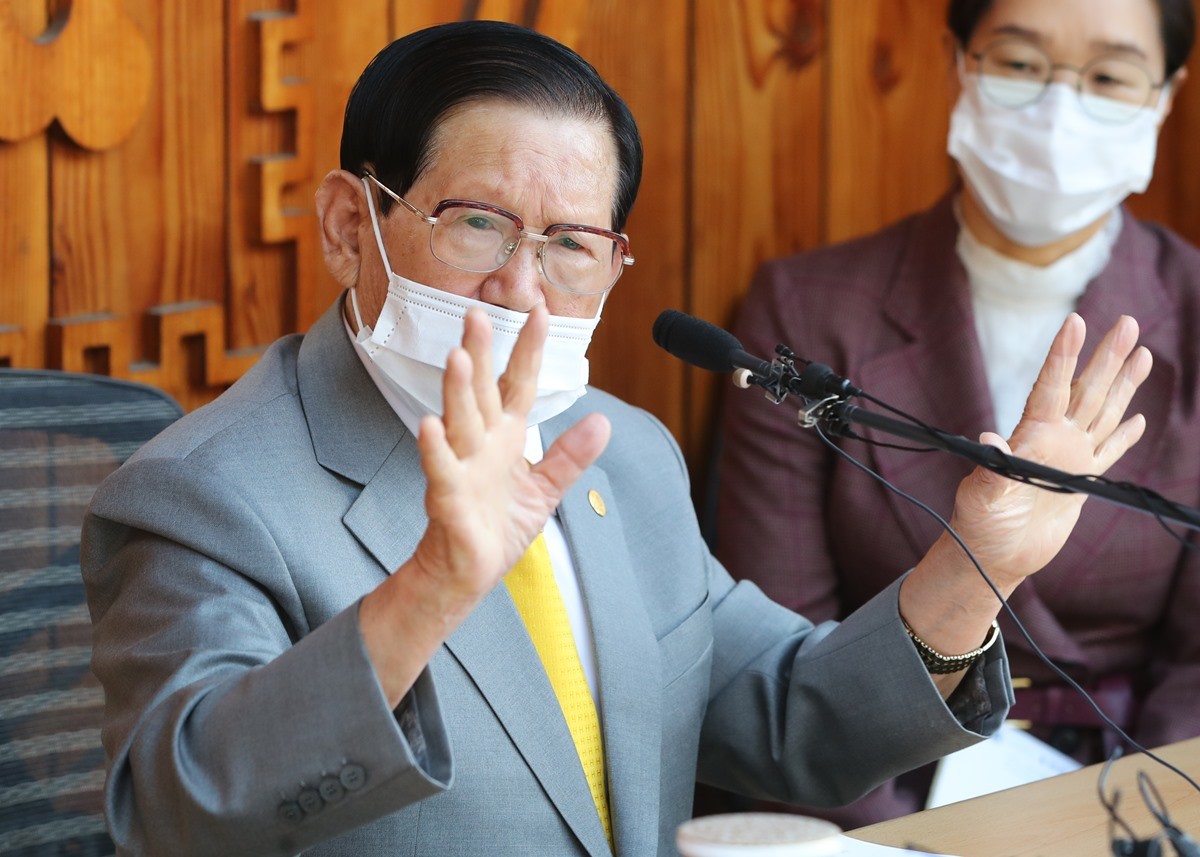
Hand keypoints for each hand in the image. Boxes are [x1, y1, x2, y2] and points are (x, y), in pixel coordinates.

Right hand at [411, 305, 610, 611]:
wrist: (469, 572)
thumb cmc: (498, 527)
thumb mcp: (545, 490)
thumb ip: (570, 456)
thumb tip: (603, 422)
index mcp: (506, 437)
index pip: (518, 383)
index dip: (529, 349)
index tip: (540, 312)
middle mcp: (482, 444)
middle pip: (482, 390)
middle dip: (481, 352)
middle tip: (477, 314)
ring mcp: (462, 467)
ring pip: (460, 420)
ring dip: (457, 389)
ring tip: (458, 356)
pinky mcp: (448, 498)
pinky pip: (441, 469)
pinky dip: (435, 448)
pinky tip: (430, 425)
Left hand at [946, 313, 1151, 588]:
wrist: (993, 555)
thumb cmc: (979, 524)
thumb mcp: (980, 494)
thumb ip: (990, 468)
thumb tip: (988, 439)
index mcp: (1030, 436)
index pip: (1050, 386)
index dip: (1063, 355)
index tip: (1075, 321)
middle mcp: (1052, 440)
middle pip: (1086, 390)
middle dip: (1106, 356)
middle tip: (1127, 322)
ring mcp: (1069, 458)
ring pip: (1103, 412)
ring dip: (1123, 384)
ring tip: (1140, 352)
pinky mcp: (1080, 482)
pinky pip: (1108, 452)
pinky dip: (1124, 436)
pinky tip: (1138, 419)